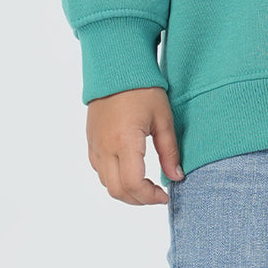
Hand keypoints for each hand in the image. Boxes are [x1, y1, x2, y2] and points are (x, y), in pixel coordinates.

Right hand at [85, 86, 183, 204]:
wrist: (117, 67)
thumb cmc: (143, 89)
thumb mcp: (163, 118)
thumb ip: (169, 151)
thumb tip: (176, 177)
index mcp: (125, 141)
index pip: (133, 184)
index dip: (150, 197)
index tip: (165, 194)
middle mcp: (105, 147)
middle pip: (117, 191)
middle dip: (138, 200)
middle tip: (156, 194)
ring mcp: (95, 145)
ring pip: (106, 183)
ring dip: (125, 190)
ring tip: (145, 183)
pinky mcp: (90, 141)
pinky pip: (99, 170)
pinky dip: (114, 178)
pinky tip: (129, 170)